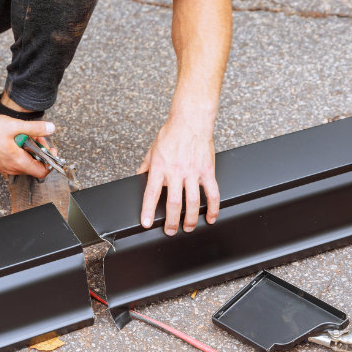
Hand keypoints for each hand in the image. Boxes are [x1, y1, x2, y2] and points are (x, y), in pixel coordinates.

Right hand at [0, 114, 55, 177]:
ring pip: (25, 161)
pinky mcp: (1, 163)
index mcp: (18, 162)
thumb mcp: (14, 126)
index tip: (50, 148)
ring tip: (23, 134)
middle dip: (39, 149)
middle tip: (35, 135)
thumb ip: (34, 128)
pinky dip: (20, 150)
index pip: (43, 171)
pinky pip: (16, 160)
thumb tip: (50, 128)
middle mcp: (13, 168)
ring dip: (29, 149)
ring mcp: (6, 167)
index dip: (50, 160)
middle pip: (35, 165)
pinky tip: (15, 137)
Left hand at [138, 118, 219, 234]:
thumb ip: (146, 167)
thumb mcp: (152, 150)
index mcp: (160, 168)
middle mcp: (175, 172)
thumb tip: (138, 178)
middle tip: (170, 230)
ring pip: (192, 202)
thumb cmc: (171, 133)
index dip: (148, 211)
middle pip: (173, 203)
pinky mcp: (207, 171)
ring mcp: (192, 172)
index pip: (151, 194)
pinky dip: (213, 208)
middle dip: (171, 221)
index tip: (146, 223)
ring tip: (188, 227)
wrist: (191, 120)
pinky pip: (212, 193)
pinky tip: (211, 217)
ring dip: (190, 219)